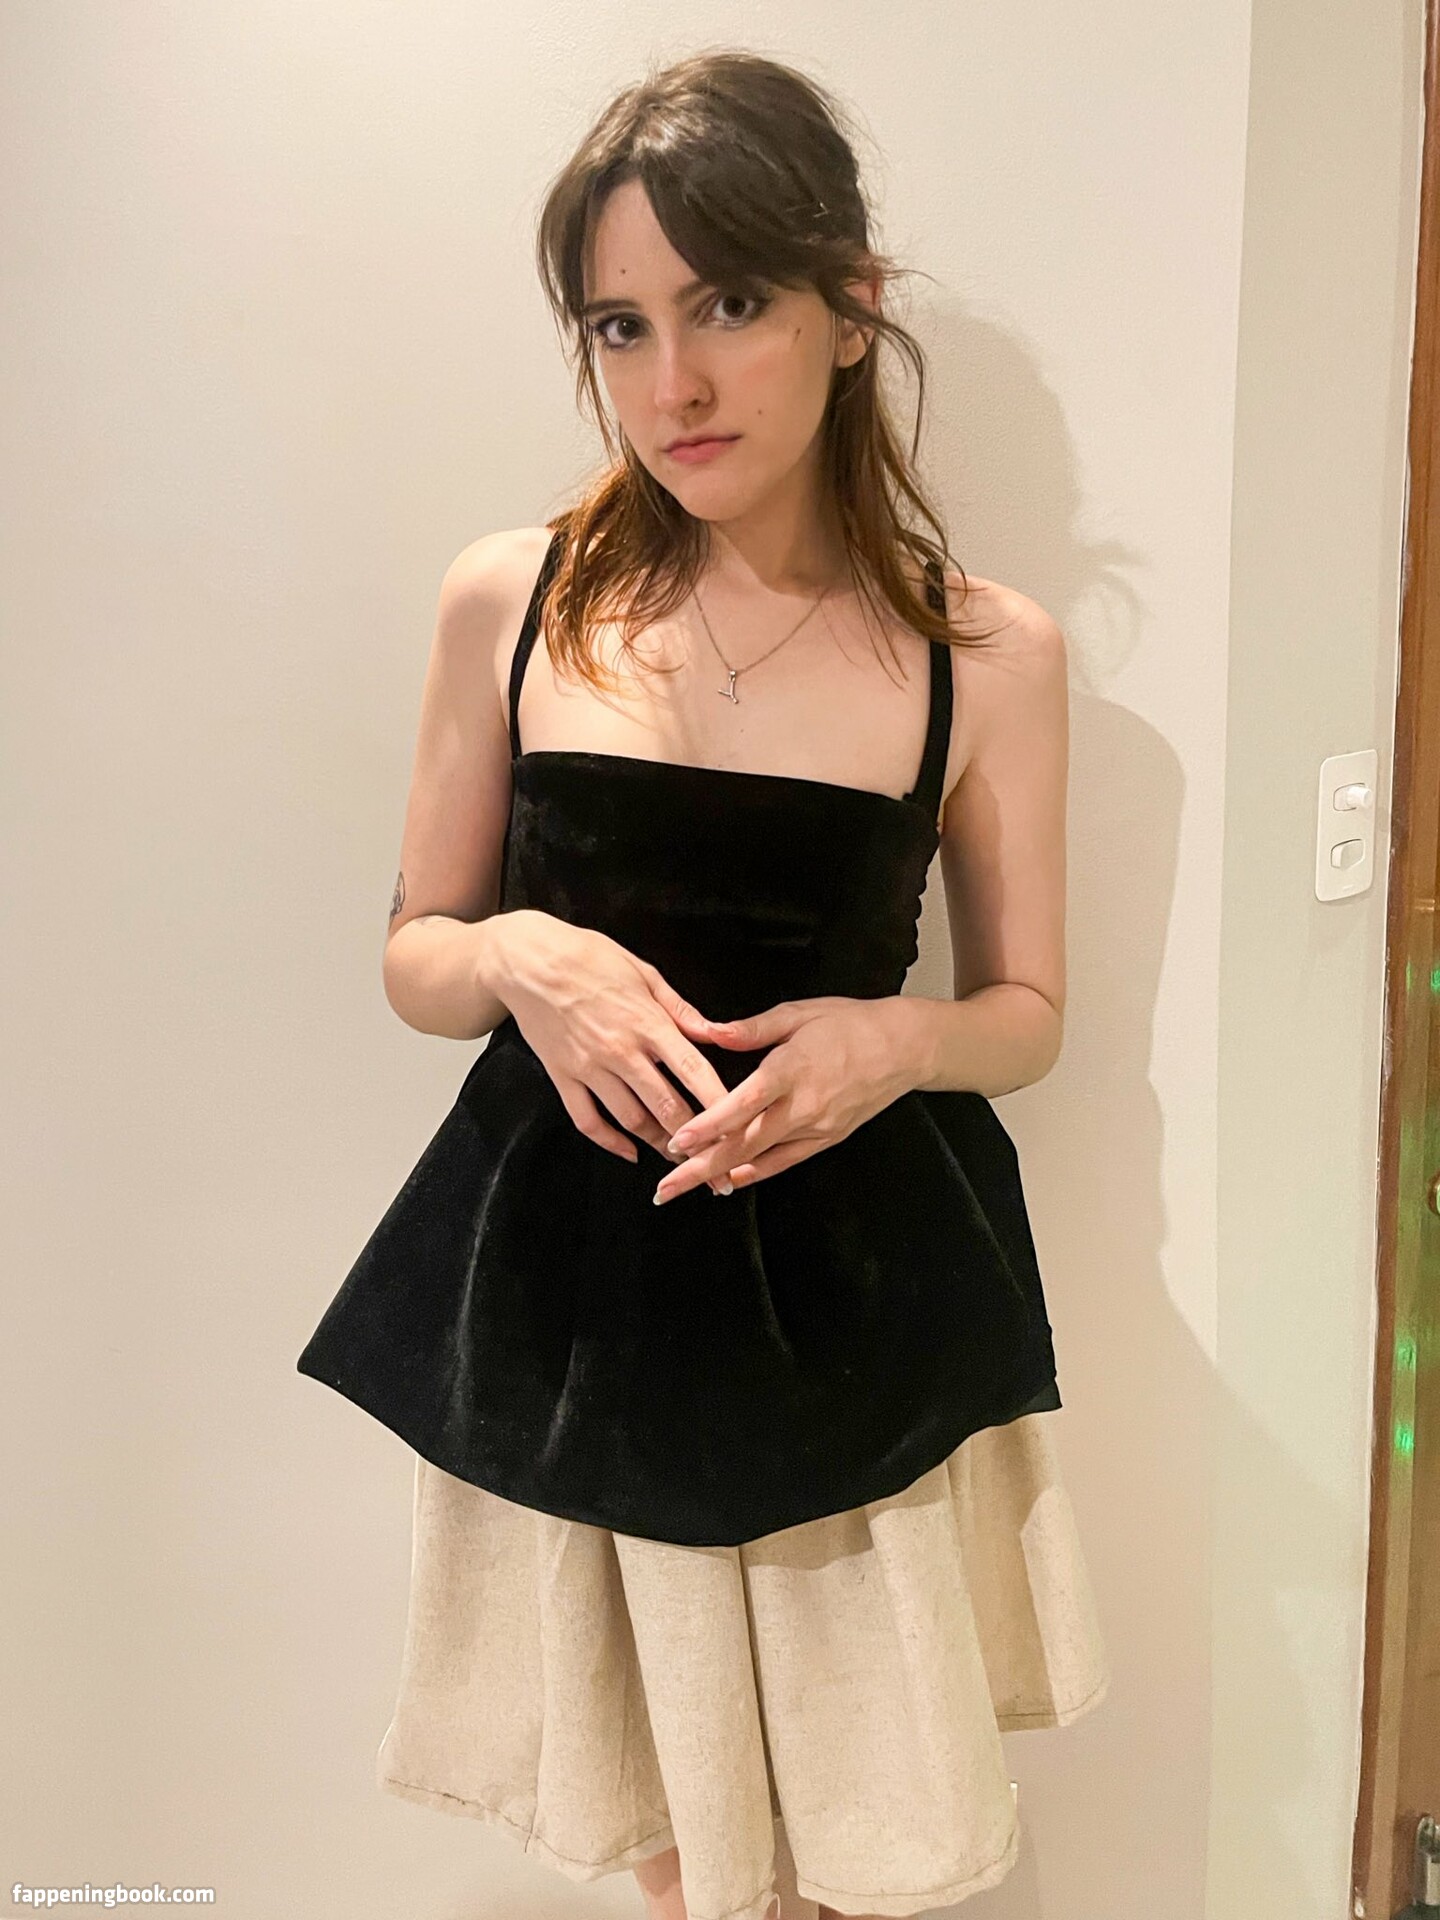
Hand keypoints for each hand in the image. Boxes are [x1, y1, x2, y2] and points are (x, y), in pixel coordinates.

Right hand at [491, 910, 734, 1186]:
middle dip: (696, 1140)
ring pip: (631, 1120)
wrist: (527, 961)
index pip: (694, 1072)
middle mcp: (621, 1051)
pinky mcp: (562, 1077)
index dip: (720, 1105)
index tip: (740, 1128)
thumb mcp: (644, 973)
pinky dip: (610, 1142)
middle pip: (667, 1107)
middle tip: (717, 1163)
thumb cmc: (589, 957)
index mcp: (648, 1023)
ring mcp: (590, 1068)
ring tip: (682, 1160)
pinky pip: (588, 1120)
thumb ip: (681, 1010)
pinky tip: (629, 1153)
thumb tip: (716, 1034)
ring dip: (659, 1144)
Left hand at [652, 995, 925, 1202]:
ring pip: (760, 1159)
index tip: (677, 1142)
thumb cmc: (850, 1023)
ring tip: (684, 1189)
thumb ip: (750, 1029)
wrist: (905, 1048)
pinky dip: (756, 1173)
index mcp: (791, 1068)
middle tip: (665, 1188)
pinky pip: (785, 1162)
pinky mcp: (828, 1139)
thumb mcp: (798, 1014)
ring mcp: (816, 1127)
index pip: (743, 1105)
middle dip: (700, 1169)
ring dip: (720, 1176)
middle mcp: (802, 1105)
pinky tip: (730, 1182)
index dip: (709, 1126)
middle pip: (744, 1144)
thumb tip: (708, 1031)